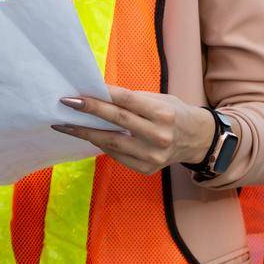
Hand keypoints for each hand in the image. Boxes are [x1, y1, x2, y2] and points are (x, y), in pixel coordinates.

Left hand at [51, 85, 215, 174]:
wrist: (198, 140)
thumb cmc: (172, 112)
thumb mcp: (157, 99)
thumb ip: (129, 99)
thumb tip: (95, 94)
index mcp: (162, 113)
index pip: (125, 101)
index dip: (99, 97)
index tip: (76, 93)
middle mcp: (159, 135)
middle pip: (117, 121)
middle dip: (88, 113)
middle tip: (65, 104)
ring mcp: (153, 156)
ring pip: (112, 143)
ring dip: (86, 133)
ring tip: (66, 125)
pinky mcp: (147, 169)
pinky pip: (117, 155)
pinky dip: (101, 145)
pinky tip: (88, 136)